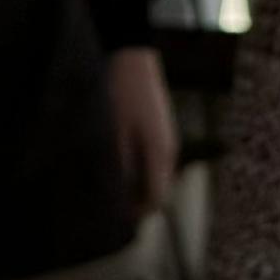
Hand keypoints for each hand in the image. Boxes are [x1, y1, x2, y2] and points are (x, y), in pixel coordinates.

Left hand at [104, 39, 177, 218]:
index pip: (155, 200)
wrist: (132, 56)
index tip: (116, 222)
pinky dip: (140, 171)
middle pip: (158, 191)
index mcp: (159, 154)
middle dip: (137, 204)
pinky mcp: (161, 131)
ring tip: (111, 190)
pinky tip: (119, 167)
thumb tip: (116, 195)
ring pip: (156, 177)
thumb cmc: (119, 92)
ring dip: (138, 187)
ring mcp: (167, 140)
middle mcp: (168, 150)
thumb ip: (118, 167)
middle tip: (111, 210)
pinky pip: (154, 162)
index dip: (136, 215)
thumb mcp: (113, 133)